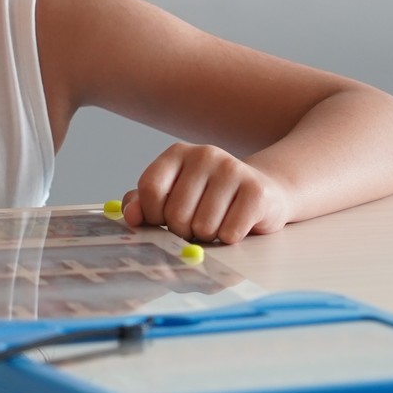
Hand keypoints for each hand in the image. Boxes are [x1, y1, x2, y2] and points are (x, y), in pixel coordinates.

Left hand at [121, 142, 290, 243]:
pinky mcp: (256, 191)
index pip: (150, 188)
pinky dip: (228, 239)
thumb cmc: (208, 199)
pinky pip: (229, 233)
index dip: (152, 214)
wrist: (261, 194)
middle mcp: (204, 154)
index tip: (162, 220)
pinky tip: (235, 224)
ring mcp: (232, 169)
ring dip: (207, 236)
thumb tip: (131, 215)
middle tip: (194, 224)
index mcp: (177, 153)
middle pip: (175, 212)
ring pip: (202, 227)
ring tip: (216, 222)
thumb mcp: (172, 196)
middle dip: (182, 230)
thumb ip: (144, 204)